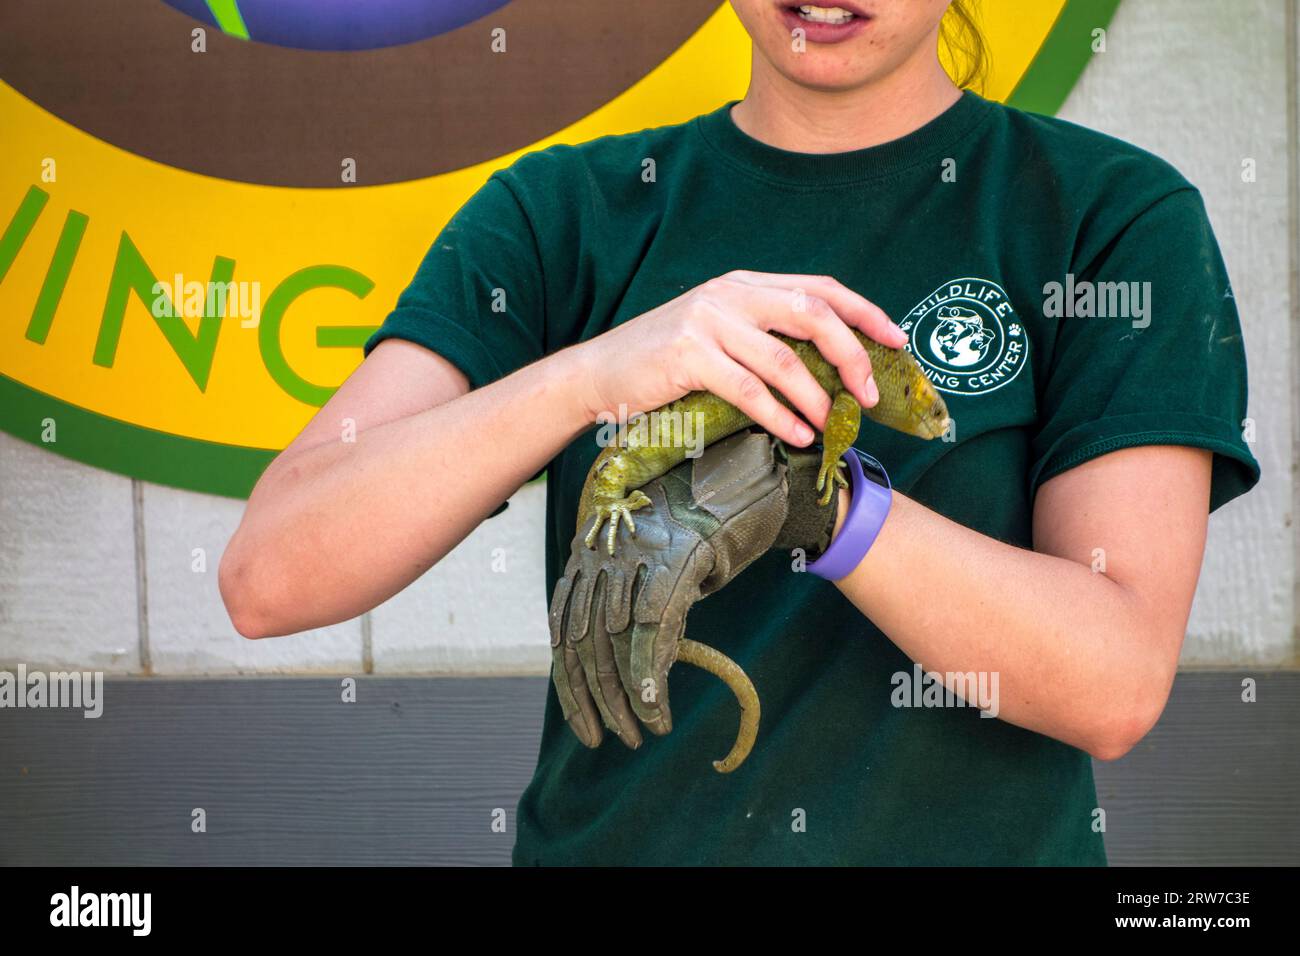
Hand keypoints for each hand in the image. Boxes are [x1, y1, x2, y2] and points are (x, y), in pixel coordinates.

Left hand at [549, 431, 787, 751]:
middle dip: (596, 701)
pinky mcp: (676, 556)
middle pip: (583, 641)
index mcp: (592, 548)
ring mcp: (638, 550)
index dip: (570, 684)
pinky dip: (651, 677)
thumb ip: (640, 609)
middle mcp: (605, 548)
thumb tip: (634, 676)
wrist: (753, 474)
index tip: (586, 725)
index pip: (563, 627)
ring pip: (615, 641)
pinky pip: (653, 629)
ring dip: (626, 700)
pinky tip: (658, 709)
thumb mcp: (663, 565)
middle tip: (614, 739)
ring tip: (644, 732)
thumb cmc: (709, 523)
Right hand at [569, 271, 905, 446]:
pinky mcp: (688, 356)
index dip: (865, 313)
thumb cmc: (665, 363)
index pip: (820, 288)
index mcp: (744, 284)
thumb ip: (762, 336)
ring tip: (828, 426)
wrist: (600, 372)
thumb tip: (824, 370)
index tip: (898, 342)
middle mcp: (730, 294)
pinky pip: (749, 389)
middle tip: (868, 396)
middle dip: (851, 356)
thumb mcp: (718, 333)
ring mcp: (708, 322)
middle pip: (812, 315)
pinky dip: (779, 416)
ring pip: (783, 360)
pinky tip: (795, 435)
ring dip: (815, 398)